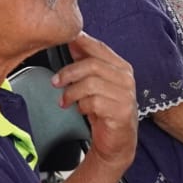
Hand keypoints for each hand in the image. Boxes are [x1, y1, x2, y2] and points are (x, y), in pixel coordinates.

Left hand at [53, 33, 137, 168]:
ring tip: (65, 100)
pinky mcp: (121, 111)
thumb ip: (87, 63)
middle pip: (92, 65)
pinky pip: (94, 102)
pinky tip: (81, 110)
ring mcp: (125, 95)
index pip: (100, 48)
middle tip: (56, 81)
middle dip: (69, 72)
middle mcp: (126, 79)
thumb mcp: (96, 84)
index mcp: (121, 68)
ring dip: (72, 93)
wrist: (116, 143)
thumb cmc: (106, 111)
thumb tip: (73, 41)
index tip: (64, 40)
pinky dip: (82, 106)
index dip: (80, 42)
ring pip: (91, 84)